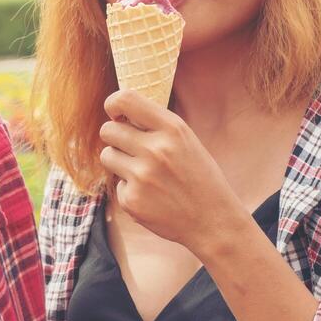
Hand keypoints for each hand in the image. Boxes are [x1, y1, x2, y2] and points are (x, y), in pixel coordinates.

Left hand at [99, 89, 244, 254]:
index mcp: (172, 129)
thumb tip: (119, 112)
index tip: (115, 114)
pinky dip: (129, 189)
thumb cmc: (199, 177)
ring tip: (144, 172)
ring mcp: (142, 176)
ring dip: (119, 161)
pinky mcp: (131, 200)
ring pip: (107, 155)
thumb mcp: (186, 141)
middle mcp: (155, 150)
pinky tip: (152, 196)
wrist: (213, 221)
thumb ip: (155, 126)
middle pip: (108, 130)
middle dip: (115, 137)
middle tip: (131, 148)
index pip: (125, 100)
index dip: (113, 104)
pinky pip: (116, 185)